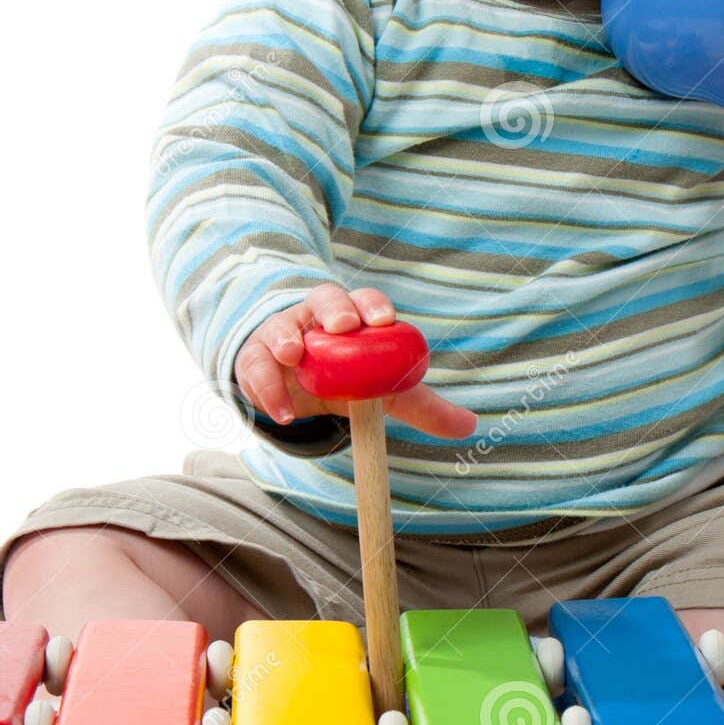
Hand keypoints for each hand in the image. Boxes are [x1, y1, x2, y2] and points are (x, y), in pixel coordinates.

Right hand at [234, 285, 477, 439]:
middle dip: (334, 308)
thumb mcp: (381, 389)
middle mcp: (316, 317)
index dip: (374, 306)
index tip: (385, 320)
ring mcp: (282, 333)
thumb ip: (421, 404)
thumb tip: (470, 425)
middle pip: (324, 299)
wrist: (295, 382)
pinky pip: (254, 367)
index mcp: (352, 316)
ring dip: (287, 338)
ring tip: (294, 355)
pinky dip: (265, 388)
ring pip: (281, 327)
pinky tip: (281, 411)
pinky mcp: (253, 358)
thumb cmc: (345, 375)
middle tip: (343, 325)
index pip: (365, 300)